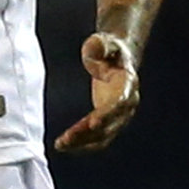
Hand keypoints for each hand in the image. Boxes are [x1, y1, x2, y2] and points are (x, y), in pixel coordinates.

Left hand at [53, 32, 139, 153]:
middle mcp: (127, 105)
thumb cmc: (110, 49)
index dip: (108, 114)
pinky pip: (97, 139)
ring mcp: (119, 116)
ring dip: (82, 142)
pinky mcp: (109, 122)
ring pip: (103, 136)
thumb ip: (100, 45)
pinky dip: (82, 144)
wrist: (118, 57)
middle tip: (66, 138)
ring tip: (60, 144)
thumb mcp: (105, 42)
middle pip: (109, 124)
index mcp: (128, 85)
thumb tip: (95, 47)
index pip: (119, 103)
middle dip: (88, 133)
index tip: (93, 122)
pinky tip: (65, 145)